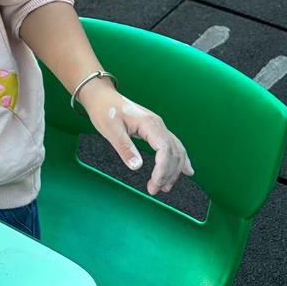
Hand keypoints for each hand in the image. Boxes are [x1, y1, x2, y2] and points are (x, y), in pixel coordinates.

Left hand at [81, 80, 193, 194]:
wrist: (101, 96)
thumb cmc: (104, 110)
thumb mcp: (110, 130)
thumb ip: (124, 148)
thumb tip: (136, 167)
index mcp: (149, 124)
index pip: (165, 150)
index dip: (162, 170)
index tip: (154, 184)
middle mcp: (158, 124)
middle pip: (173, 152)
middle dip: (168, 173)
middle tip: (156, 189)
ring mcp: (158, 126)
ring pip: (176, 150)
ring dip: (174, 169)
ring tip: (166, 186)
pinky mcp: (154, 129)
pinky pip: (172, 145)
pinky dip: (179, 159)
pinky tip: (186, 170)